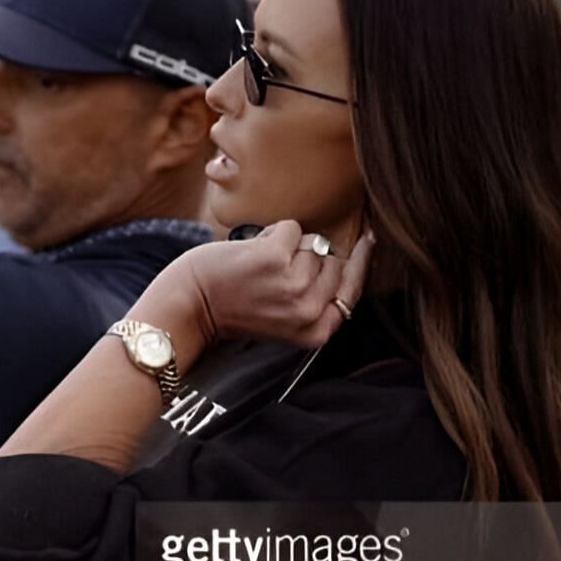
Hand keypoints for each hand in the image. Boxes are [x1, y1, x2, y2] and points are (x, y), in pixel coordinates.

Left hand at [139, 219, 376, 359]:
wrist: (192, 307)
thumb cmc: (236, 309)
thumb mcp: (285, 318)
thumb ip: (315, 297)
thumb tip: (347, 256)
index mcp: (316, 331)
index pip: (352, 291)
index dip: (360, 263)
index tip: (368, 240)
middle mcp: (309, 311)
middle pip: (333, 263)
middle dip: (309, 259)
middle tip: (274, 276)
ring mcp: (293, 285)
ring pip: (311, 245)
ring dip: (287, 248)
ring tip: (259, 269)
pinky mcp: (274, 259)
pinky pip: (291, 229)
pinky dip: (271, 235)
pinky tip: (251, 255)